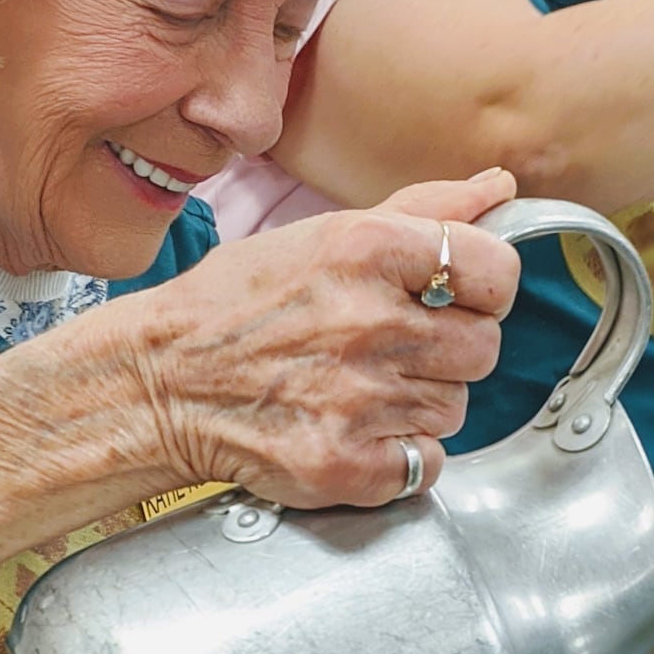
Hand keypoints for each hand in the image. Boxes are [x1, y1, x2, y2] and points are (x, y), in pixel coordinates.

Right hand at [125, 167, 521, 507]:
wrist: (155, 385)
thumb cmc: (231, 306)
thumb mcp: (321, 234)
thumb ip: (421, 211)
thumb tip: (499, 189)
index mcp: (368, 250)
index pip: (498, 272)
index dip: (484, 291)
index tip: (454, 301)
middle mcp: (370, 322)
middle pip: (483, 349)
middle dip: (447, 353)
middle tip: (389, 351)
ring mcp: (360, 399)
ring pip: (455, 409)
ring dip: (419, 404)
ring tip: (358, 389)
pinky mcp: (347, 463)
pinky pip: (427, 464)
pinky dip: (400, 457)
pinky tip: (354, 431)